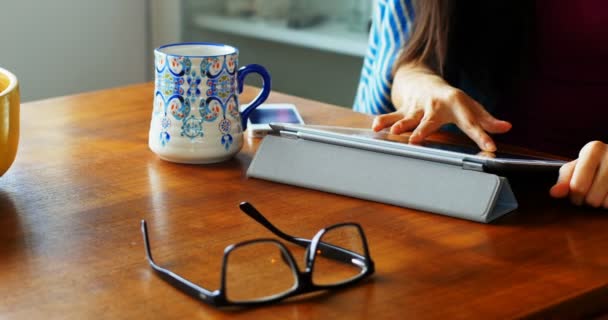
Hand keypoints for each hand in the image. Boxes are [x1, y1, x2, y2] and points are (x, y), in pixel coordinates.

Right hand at [372, 64, 511, 151]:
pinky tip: (376, 128)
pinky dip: (384, 120)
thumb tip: (506, 128)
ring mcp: (418, 108)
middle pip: (432, 120)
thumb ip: (486, 119)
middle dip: (426, 129)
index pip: (470, 123)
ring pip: (409, 117)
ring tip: (397, 131)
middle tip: (420, 140)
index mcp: (455, 105)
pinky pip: (392, 115)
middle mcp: (435, 106)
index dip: (481, 135)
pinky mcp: (404, 110)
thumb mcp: (470, 106)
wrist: (421, 79)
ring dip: (402, 124)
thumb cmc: (450, 99)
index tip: (490, 147)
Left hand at [550, 141, 607, 207]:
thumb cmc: (593, 166)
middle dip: (587, 201)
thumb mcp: (576, 169)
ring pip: (605, 203)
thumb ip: (563, 181)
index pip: (577, 186)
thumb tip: (553, 193)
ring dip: (600, 203)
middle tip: (590, 193)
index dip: (574, 195)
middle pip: (591, 198)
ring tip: (601, 192)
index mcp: (594, 149)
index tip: (577, 192)